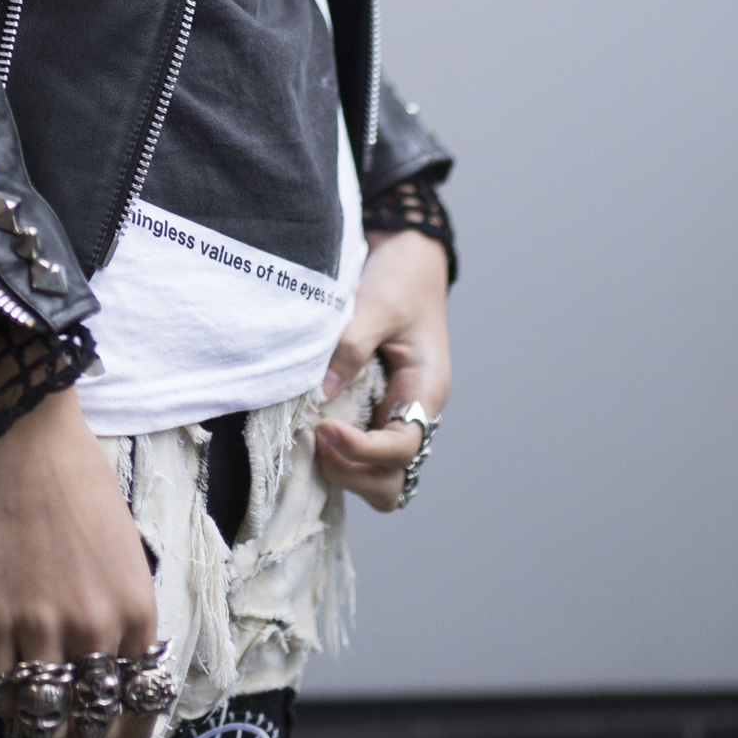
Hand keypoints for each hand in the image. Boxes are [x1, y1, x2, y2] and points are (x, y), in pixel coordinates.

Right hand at [0, 385, 162, 737]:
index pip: (144, 699)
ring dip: (41, 723)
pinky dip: (3, 697)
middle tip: (72, 727)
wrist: (23, 440)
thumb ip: (124, 607)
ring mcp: (41, 628)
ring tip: (36, 713)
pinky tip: (3, 682)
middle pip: (92, 717)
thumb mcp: (127, 548)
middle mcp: (95, 628)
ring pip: (44, 713)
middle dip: (84, 733)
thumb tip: (115, 658)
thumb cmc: (80, 480)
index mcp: (137, 608)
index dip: (131, 730)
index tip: (119, 736)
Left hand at [314, 228, 451, 512]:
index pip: (402, 449)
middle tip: (316, 440)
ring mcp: (394, 415)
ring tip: (313, 439)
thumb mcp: (378, 303)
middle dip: (353, 473)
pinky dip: (338, 456)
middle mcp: (413, 412)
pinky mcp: (374, 409)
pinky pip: (360, 453)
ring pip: (378, 477)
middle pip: (393, 480)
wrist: (409, 257)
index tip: (324, 428)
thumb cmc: (401, 278)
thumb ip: (352, 346)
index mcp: (425, 390)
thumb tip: (323, 392)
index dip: (362, 451)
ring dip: (345, 471)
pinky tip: (312, 433)